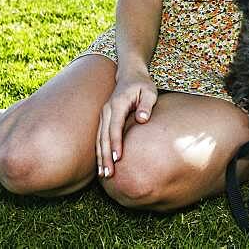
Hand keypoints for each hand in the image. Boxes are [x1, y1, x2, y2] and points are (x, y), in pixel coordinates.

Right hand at [96, 60, 156, 177]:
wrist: (130, 74)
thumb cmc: (143, 84)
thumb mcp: (149, 92)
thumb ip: (146, 105)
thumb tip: (142, 119)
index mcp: (118, 104)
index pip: (115, 127)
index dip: (115, 143)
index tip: (118, 159)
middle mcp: (107, 110)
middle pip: (104, 136)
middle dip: (105, 156)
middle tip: (109, 174)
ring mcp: (104, 114)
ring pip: (99, 138)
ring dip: (101, 156)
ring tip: (104, 174)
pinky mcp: (104, 119)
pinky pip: (100, 137)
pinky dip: (100, 151)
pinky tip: (102, 164)